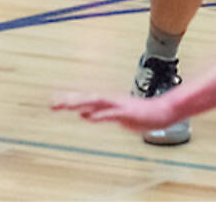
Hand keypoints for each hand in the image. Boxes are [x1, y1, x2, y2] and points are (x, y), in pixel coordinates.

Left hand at [52, 92, 176, 132]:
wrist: (164, 112)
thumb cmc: (142, 114)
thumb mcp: (117, 116)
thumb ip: (100, 114)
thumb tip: (84, 114)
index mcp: (108, 102)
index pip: (85, 100)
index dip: (70, 100)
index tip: (53, 101)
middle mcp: (111, 101)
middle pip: (87, 99)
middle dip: (70, 101)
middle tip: (52, 103)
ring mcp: (119, 105)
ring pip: (96, 102)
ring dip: (81, 103)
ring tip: (65, 105)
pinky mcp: (127, 112)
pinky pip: (111, 114)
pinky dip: (99, 114)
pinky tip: (88, 116)